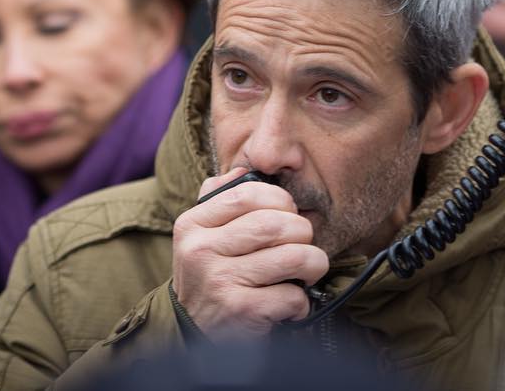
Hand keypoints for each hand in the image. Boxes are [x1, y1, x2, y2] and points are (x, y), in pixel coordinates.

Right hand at [172, 167, 328, 338]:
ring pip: (293, 257)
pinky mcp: (239, 311)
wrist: (191, 336)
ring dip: (313, 265)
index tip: (289, 214)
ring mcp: (219, 281)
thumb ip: (220, 197)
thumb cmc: (210, 277)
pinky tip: (290, 305)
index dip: (281, 200)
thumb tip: (245, 169)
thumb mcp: (203, 235)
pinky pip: (292, 295)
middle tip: (303, 246)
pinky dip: (301, 302)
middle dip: (304, 234)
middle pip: (277, 224)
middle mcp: (200, 251)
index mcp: (192, 224)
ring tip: (307, 272)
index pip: (248, 194)